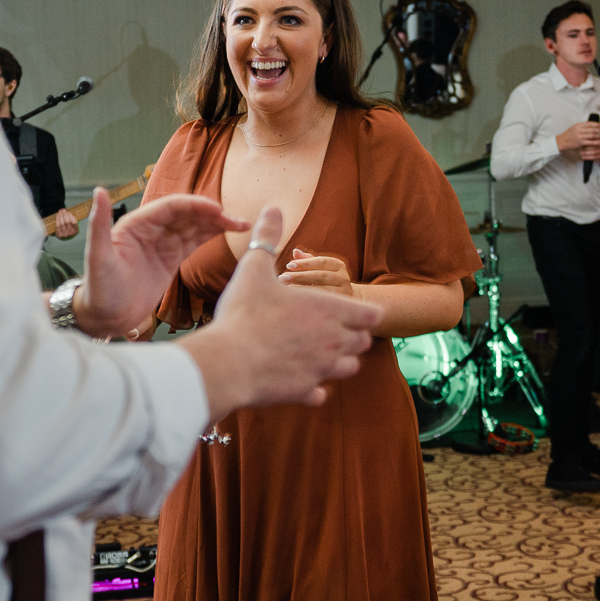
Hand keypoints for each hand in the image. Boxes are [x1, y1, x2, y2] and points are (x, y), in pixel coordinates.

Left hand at [50, 209, 79, 239]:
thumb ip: (72, 219)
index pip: (74, 222)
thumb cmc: (70, 228)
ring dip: (60, 216)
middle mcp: (71, 233)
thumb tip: (68, 213)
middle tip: (63, 209)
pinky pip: (57, 225)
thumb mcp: (74, 225)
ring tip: (60, 211)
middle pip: (67, 222)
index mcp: (76, 230)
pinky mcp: (59, 234)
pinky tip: (58, 215)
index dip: (70, 216)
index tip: (68, 212)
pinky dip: (57, 219)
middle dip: (64, 214)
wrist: (65, 237)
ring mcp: (64, 234)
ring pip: (61, 223)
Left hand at [72, 190, 244, 337]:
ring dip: (217, 224)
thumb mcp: (98, 257)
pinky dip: (211, 236)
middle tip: (237, 220)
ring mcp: (162, 244)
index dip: (196, 206)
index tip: (219, 210)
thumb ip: (99, 224)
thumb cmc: (98, 290)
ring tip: (241, 225)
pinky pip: (194, 242)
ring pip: (194, 226)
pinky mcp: (170, 259)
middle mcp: (151, 229)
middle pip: (187, 214)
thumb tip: (99, 190)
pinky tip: (229, 234)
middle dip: (213, 214)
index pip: (171, 207)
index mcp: (136, 224)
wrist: (104, 318)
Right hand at [178, 207, 379, 418]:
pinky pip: (321, 393)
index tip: (346, 309)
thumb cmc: (244, 314)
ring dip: (338, 361)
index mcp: (330, 311)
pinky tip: (298, 378)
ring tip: (315, 352)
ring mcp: (322, 370)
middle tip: (328, 328)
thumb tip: (272, 207)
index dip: (363, 311)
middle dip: (352, 335)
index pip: (371, 315)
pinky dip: (314, 387)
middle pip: (363, 342)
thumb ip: (268, 238)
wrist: (228, 363)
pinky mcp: (306, 393)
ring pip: (349, 368)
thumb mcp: (254, 268)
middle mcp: (334, 342)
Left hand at [280, 248, 359, 298]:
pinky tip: (298, 299)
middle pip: (320, 275)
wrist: (347, 297)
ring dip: (303, 289)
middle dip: (300, 276)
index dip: (304, 263)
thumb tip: (295, 251)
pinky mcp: (340, 304)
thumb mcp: (320, 268)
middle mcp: (343, 277)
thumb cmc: (328, 279)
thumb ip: (308, 260)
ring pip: (322, 289)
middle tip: (282, 277)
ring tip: (287, 289)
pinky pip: (324, 301)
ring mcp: (343, 291)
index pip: (320, 261)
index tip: (288, 265)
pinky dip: (311, 300)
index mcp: (337, 264)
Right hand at [554, 120, 599, 161]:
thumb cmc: (569, 134)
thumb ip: (581, 125)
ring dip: (598, 135)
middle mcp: (580, 130)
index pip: (589, 123)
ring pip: (592, 135)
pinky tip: (599, 142)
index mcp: (578, 125)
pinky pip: (590, 142)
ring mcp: (580, 136)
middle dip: (599, 130)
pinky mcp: (581, 143)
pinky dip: (596, 142)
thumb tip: (589, 123)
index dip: (596, 124)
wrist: (563, 141)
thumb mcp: (574, 127)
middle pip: (592, 129)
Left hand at [577, 139, 599, 163]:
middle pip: (592, 145)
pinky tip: (583, 157)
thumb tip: (584, 135)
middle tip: (579, 147)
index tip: (580, 141)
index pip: (593, 139)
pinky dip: (588, 157)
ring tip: (580, 153)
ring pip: (593, 152)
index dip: (586, 140)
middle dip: (585, 147)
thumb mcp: (599, 140)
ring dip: (586, 153)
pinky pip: (594, 157)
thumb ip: (593, 137)